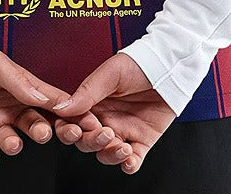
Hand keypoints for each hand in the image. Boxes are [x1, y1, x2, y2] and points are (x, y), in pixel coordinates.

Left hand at [0, 35, 135, 167]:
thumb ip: (19, 81)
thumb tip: (46, 97)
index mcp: (21, 87)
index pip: (48, 102)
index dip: (66, 112)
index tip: (83, 123)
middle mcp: (9, 106)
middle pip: (34, 124)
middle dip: (43, 131)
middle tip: (45, 133)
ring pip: (10, 140)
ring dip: (14, 144)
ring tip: (13, 141)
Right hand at [50, 52, 176, 173]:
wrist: (169, 68)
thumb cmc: (139, 64)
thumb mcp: (110, 73)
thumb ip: (87, 91)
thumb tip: (61, 107)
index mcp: (92, 103)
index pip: (72, 122)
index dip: (71, 129)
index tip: (78, 127)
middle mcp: (105, 119)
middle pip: (86, 142)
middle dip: (92, 142)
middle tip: (105, 133)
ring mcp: (123, 132)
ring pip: (106, 154)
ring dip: (110, 155)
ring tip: (122, 146)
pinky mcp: (142, 141)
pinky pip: (132, 161)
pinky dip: (129, 165)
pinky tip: (130, 160)